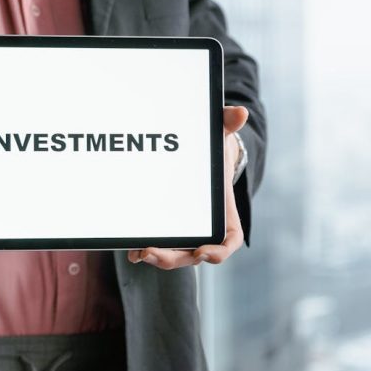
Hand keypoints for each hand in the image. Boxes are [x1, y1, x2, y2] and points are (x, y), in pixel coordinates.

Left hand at [127, 105, 248, 268]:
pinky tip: (131, 248)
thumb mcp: (220, 136)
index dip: (219, 251)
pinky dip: (146, 249)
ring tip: (138, 253)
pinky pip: (160, 244)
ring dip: (158, 257)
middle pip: (194, 254)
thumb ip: (228, 125)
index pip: (229, 241)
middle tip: (152, 253)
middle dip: (174, 258)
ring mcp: (187, 231)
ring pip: (175, 254)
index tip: (204, 252)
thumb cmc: (213, 150)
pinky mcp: (168, 229)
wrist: (198, 156)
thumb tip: (239, 113)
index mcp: (225, 214)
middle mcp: (206, 228)